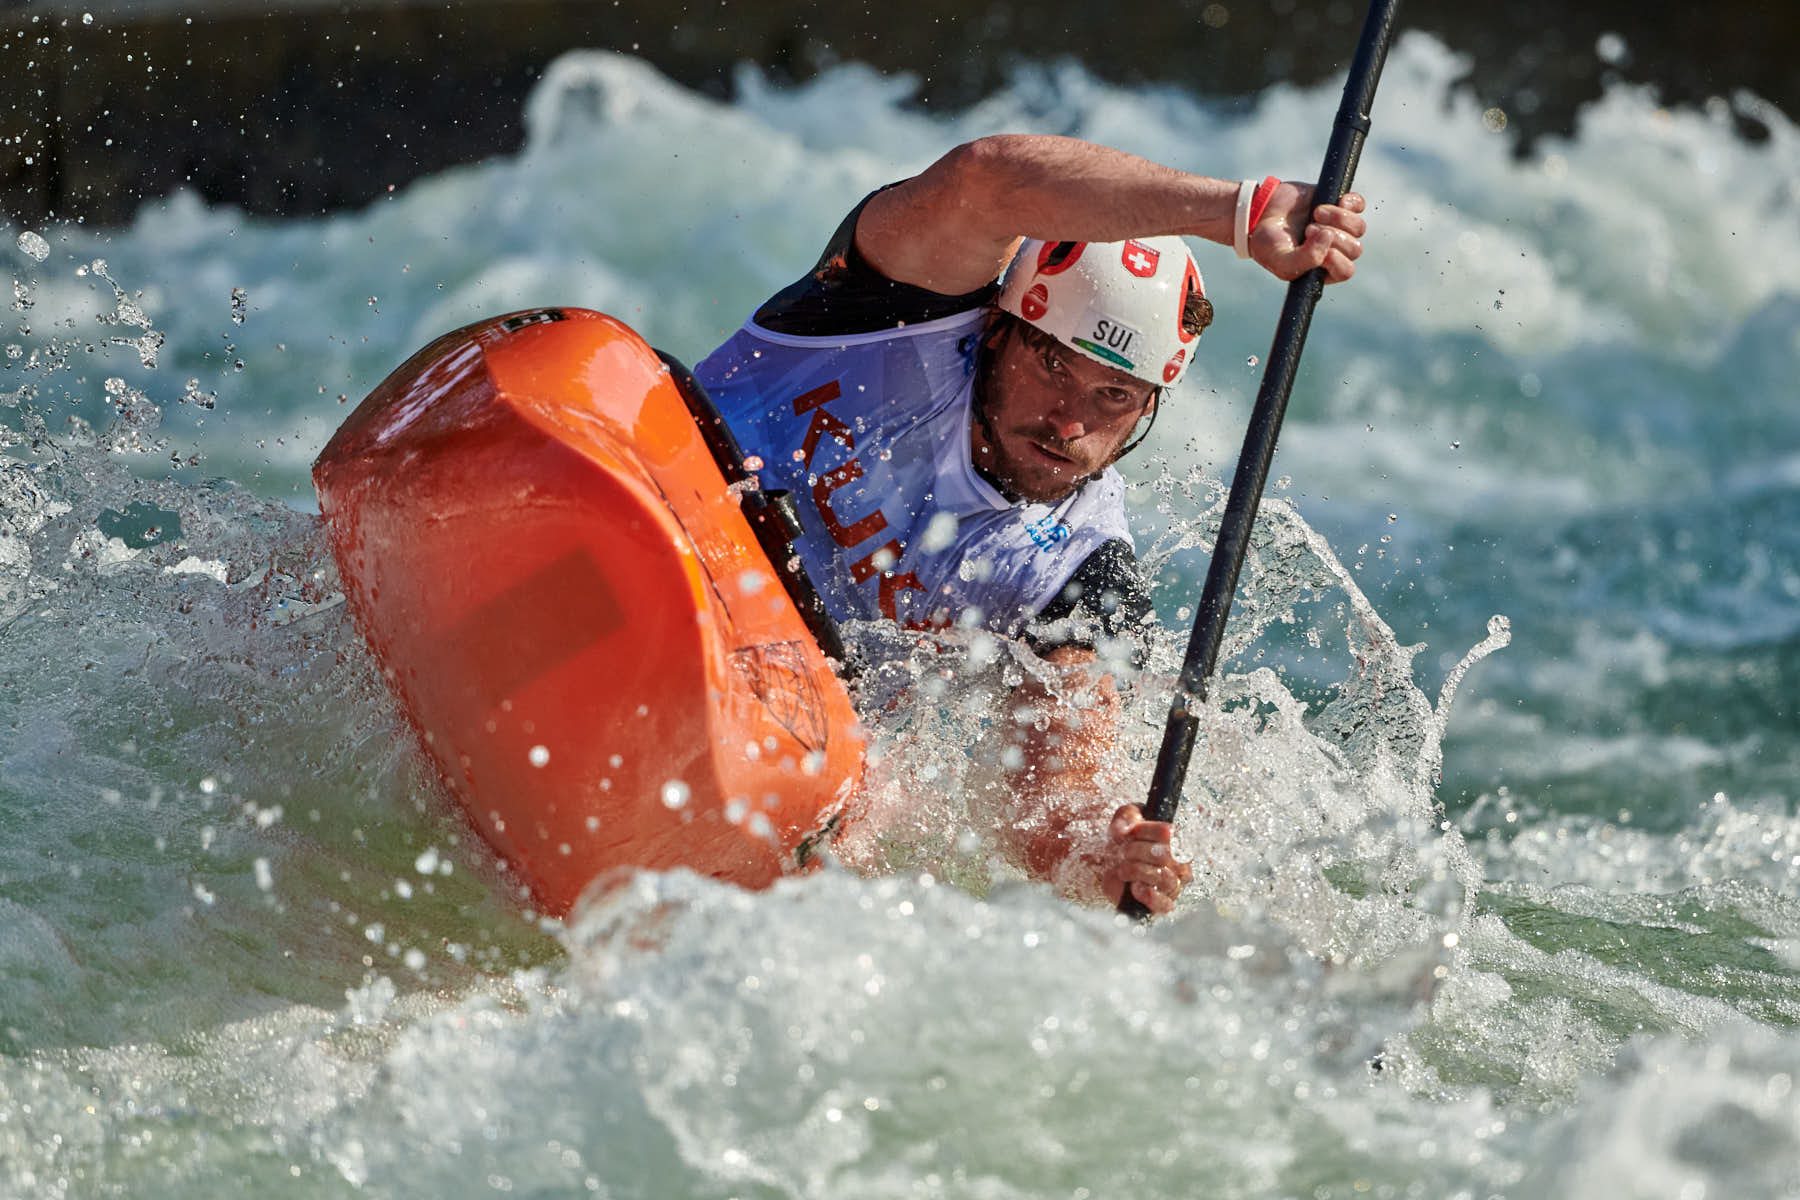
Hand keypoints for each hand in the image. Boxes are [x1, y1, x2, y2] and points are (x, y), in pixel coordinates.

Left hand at [1099, 804, 1192, 914]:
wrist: (1113, 866)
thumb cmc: (1126, 840)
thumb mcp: (1125, 819)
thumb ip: (1127, 816)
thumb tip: (1122, 828)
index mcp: (1177, 840)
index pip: (1166, 832)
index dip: (1143, 830)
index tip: (1128, 831)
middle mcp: (1181, 863)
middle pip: (1163, 854)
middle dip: (1135, 851)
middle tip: (1123, 851)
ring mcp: (1173, 885)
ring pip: (1162, 877)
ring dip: (1135, 870)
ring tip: (1123, 869)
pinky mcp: (1163, 904)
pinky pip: (1164, 904)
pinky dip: (1149, 896)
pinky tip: (1135, 888)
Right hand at [1249, 183, 1366, 283]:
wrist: (1258, 214)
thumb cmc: (1268, 243)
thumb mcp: (1281, 261)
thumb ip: (1306, 259)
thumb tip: (1329, 236)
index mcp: (1323, 270)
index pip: (1345, 270)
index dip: (1335, 259)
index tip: (1314, 246)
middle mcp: (1334, 250)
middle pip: (1355, 248)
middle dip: (1333, 237)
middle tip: (1308, 229)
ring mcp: (1338, 227)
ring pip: (1358, 227)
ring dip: (1339, 218)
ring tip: (1316, 213)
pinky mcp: (1338, 204)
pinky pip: (1359, 205)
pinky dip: (1350, 203)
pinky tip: (1334, 201)